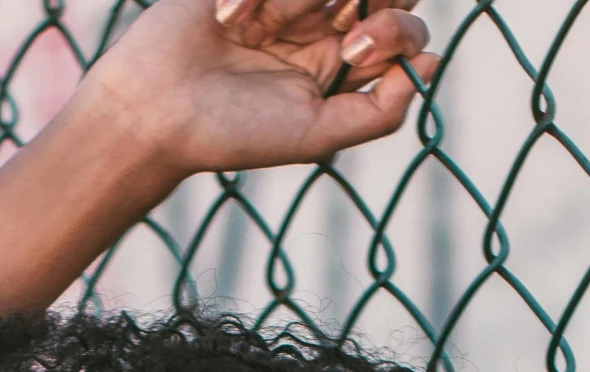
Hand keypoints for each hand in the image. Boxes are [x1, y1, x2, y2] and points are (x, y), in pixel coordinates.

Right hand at [88, 0, 437, 180]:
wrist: (154, 113)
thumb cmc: (231, 133)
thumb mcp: (316, 135)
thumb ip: (379, 111)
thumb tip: (434, 63)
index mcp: (341, 65)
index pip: (404, 27)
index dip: (394, 29)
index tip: (353, 50)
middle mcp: (319, 23)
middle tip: (336, 18)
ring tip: (258, 31)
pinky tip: (228, 19)